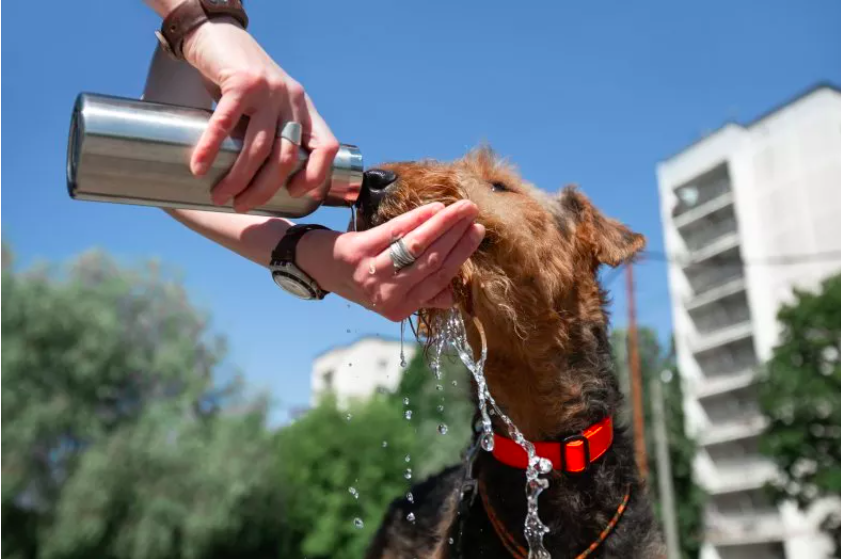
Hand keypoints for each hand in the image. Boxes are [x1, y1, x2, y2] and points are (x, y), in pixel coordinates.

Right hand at [182, 18, 338, 212]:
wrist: (217, 35)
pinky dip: (210, 149)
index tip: (293, 193)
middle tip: (242, 205)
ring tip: (220, 195)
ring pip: (257, 148)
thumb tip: (261, 181)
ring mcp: (269, 91)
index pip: (327, 148)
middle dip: (263, 189)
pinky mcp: (240, 82)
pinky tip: (199, 167)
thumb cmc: (240, 79)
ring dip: (238, 178)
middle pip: (285, 158)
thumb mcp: (269, 106)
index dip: (317, 176)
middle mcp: (292, 100)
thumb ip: (272, 133)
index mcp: (305, 109)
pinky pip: (226, 124)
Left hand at [297, 202, 484, 321]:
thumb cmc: (360, 278)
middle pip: (431, 261)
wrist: (315, 266)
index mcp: (398, 309)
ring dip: (442, 224)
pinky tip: (433, 208)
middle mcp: (385, 295)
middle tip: (472, 213)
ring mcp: (371, 273)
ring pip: (416, 246)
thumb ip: (421, 296)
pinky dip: (416, 218)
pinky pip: (394, 232)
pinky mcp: (357, 251)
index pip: (439, 279)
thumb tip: (452, 296)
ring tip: (459, 207)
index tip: (476, 232)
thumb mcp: (390, 295)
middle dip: (456, 235)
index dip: (460, 254)